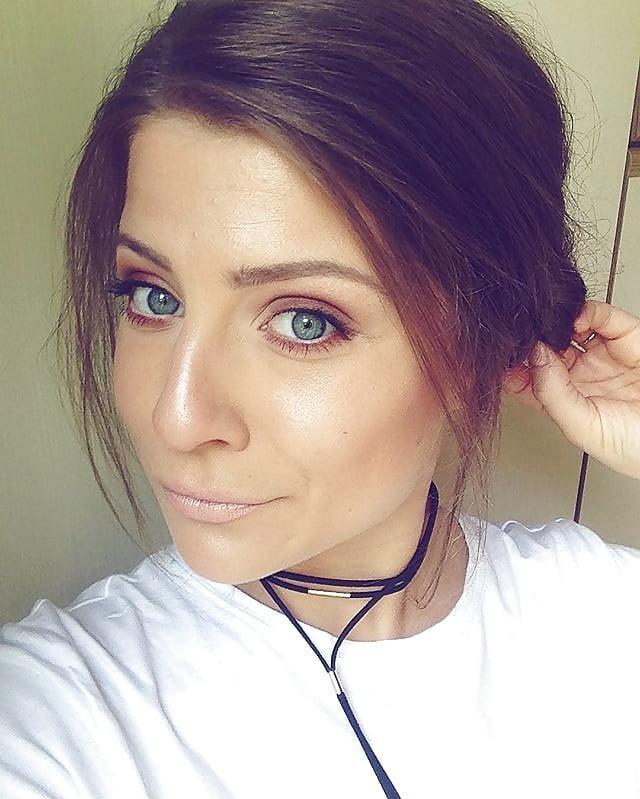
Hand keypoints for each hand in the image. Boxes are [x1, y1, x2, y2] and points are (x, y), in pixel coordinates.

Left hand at [502, 300, 639, 479]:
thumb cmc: (638, 449)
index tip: (497, 356)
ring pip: (566, 328)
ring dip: (551, 323)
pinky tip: (571, 319)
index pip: (525, 379)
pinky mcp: (626, 337)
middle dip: (527, 340)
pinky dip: (583, 311)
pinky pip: (600, 317)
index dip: (509, 366)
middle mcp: (580, 376)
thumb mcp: (583, 427)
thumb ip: (553, 394)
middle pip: (542, 349)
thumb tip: (533, 358)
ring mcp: (601, 355)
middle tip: (515, 334)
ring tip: (544, 326)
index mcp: (564, 402)